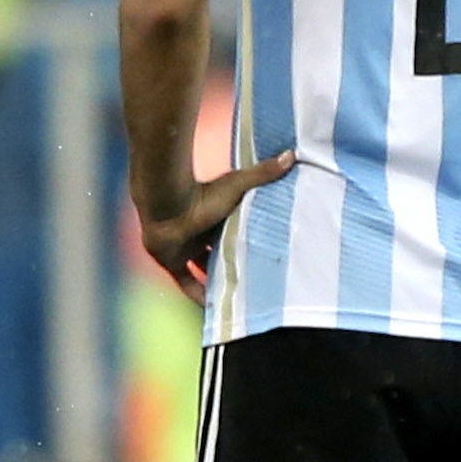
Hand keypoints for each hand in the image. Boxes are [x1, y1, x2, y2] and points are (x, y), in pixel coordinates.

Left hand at [133, 153, 298, 296]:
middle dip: (233, 263)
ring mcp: (184, 248)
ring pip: (204, 269)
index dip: (245, 241)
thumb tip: (292, 153)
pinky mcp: (172, 263)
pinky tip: (213, 308)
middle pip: (218, 252)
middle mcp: (199, 233)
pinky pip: (186, 283)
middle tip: (254, 279)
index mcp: (214, 214)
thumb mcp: (239, 185)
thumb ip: (263, 173)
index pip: (232, 231)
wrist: (167, 204)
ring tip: (238, 296)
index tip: (262, 252)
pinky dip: (198, 294)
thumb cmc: (203, 193)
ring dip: (217, 280)